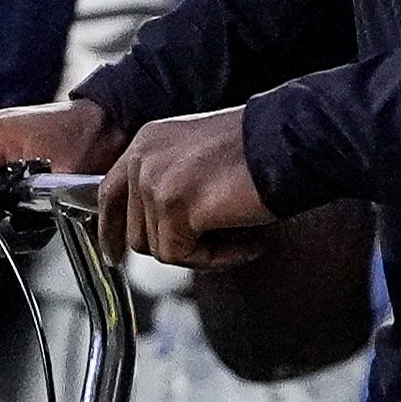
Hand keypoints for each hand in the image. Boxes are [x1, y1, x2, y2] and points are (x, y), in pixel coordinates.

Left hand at [97, 103, 275, 269]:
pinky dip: (214, 259)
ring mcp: (157, 181)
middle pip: (136, 232)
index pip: (110, 193)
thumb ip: (169, 182)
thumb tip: (156, 228)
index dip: (111, 229)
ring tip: (238, 236)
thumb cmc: (259, 152)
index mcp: (147, 142)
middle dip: (175, 246)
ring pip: (159, 249)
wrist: (290, 145)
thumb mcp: (197, 157)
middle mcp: (144, 158)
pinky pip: (181, 256)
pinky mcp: (177, 206)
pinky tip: (244, 243)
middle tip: (218, 243)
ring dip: (200, 253)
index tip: (114, 254)